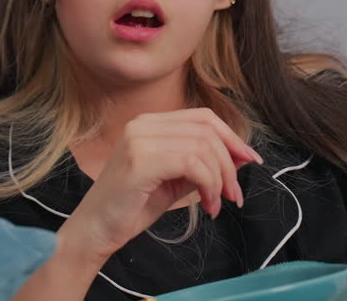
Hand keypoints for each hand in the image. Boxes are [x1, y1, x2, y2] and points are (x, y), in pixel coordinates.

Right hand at [58, 108, 262, 265]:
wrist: (96, 229)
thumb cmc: (132, 206)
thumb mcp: (175, 180)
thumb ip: (202, 165)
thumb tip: (240, 157)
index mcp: (149, 124)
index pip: (202, 117)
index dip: (232, 137)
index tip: (251, 161)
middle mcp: (142, 125)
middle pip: (207, 130)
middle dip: (230, 164)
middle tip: (234, 195)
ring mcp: (139, 140)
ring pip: (202, 147)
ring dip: (220, 180)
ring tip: (216, 205)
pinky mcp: (140, 161)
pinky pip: (191, 164)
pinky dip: (208, 186)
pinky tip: (206, 206)